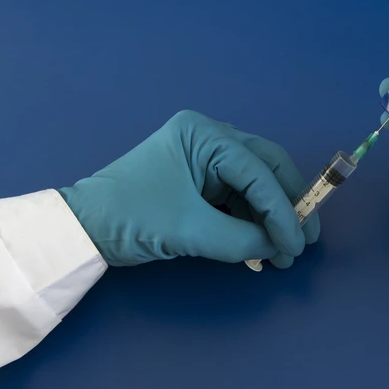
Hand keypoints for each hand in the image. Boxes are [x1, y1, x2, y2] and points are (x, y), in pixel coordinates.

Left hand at [60, 110, 319, 267]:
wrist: (82, 229)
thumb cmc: (131, 217)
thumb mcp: (190, 230)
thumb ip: (242, 239)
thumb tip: (279, 248)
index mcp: (204, 135)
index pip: (259, 170)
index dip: (284, 209)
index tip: (297, 243)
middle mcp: (210, 138)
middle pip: (266, 168)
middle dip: (288, 205)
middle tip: (305, 240)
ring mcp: (205, 159)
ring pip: (256, 185)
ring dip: (272, 218)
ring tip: (284, 254)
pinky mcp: (201, 181)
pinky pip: (238, 198)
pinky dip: (252, 222)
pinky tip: (263, 247)